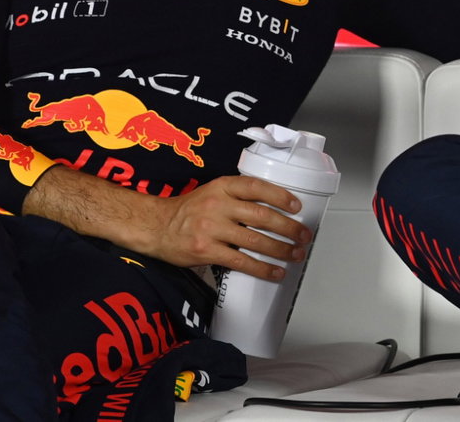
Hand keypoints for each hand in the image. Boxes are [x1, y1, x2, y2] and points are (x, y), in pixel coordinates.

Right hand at [144, 175, 313, 279]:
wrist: (155, 226)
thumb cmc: (188, 211)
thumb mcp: (212, 192)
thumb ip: (237, 197)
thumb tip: (273, 209)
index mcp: (222, 187)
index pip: (257, 187)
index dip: (280, 196)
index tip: (297, 206)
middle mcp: (217, 205)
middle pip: (262, 216)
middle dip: (288, 227)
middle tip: (304, 235)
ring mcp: (211, 229)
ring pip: (255, 240)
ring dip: (280, 249)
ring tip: (296, 254)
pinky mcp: (206, 251)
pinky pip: (241, 261)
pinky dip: (262, 268)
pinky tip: (275, 272)